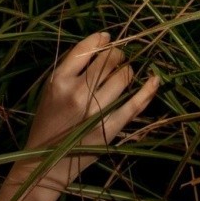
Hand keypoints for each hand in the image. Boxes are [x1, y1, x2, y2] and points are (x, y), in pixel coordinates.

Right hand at [23, 31, 159, 186]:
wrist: (45, 162)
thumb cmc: (47, 123)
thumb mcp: (49, 91)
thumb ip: (69, 70)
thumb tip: (99, 44)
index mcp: (58, 81)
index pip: (85, 50)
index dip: (99, 40)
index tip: (106, 38)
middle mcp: (77, 93)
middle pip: (107, 60)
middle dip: (116, 53)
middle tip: (118, 56)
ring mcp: (95, 111)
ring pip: (122, 76)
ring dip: (128, 69)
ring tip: (125, 70)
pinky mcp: (109, 128)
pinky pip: (134, 104)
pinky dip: (147, 90)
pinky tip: (154, 79)